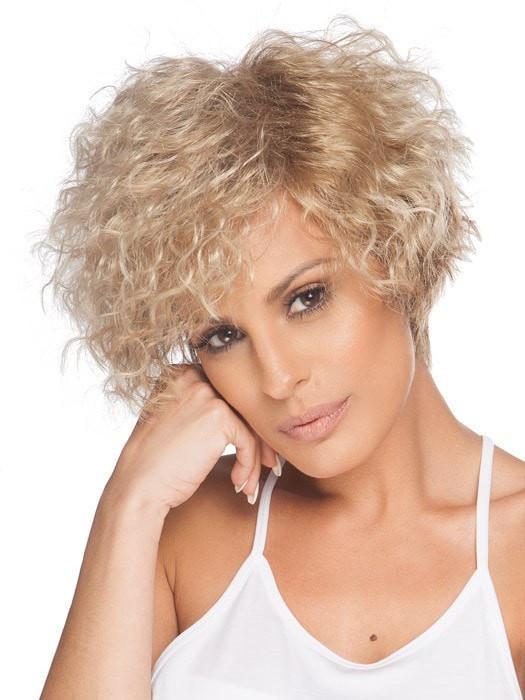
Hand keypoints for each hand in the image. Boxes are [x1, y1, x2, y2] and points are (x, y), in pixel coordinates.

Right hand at [106, 363, 281, 511]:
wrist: (138, 487)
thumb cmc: (154, 462)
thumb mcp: (174, 420)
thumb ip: (200, 407)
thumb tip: (245, 414)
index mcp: (179, 373)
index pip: (225, 393)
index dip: (242, 420)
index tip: (252, 446)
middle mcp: (192, 377)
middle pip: (241, 404)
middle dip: (258, 437)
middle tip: (268, 463)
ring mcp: (205, 394)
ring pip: (249, 424)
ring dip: (254, 457)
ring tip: (249, 481)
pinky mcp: (218, 416)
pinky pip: (249, 440)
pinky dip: (249, 465)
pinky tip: (239, 483)